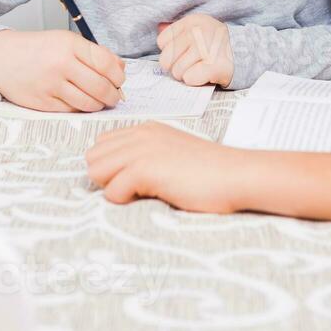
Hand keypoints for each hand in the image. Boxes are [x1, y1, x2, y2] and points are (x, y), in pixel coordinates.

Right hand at [0, 29, 126, 112]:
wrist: (0, 57)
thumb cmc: (38, 49)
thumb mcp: (66, 41)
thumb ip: (94, 53)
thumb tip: (121, 70)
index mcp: (70, 44)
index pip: (107, 64)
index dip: (119, 76)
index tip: (119, 80)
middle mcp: (61, 64)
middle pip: (101, 87)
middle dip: (114, 95)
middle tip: (115, 97)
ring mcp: (51, 85)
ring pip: (89, 103)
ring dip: (100, 105)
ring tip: (100, 101)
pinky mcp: (42, 103)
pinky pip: (72, 111)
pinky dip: (81, 109)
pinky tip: (80, 102)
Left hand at [86, 121, 245, 210]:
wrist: (236, 174)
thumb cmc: (210, 171)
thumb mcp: (173, 153)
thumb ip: (148, 155)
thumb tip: (122, 175)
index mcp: (146, 129)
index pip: (102, 143)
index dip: (112, 166)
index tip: (133, 179)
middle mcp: (140, 134)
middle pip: (93, 157)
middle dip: (107, 177)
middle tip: (135, 189)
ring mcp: (141, 149)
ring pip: (96, 171)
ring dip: (113, 188)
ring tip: (141, 193)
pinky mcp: (145, 169)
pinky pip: (112, 191)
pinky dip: (125, 201)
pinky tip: (151, 197)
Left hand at [156, 14, 232, 86]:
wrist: (246, 51)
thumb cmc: (215, 43)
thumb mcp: (198, 28)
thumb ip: (178, 31)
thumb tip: (159, 30)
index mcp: (192, 21)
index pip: (162, 41)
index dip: (169, 51)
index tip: (182, 53)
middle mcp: (198, 32)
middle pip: (166, 59)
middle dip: (175, 67)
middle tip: (188, 66)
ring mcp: (206, 48)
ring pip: (177, 71)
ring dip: (186, 75)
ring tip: (198, 69)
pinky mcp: (214, 65)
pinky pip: (189, 79)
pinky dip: (195, 80)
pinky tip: (204, 74)